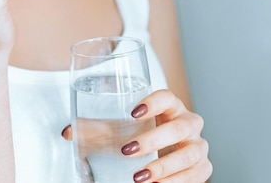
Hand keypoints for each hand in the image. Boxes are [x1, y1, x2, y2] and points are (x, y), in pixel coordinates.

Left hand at [62, 89, 211, 182]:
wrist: (166, 152)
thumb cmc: (142, 134)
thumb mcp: (122, 130)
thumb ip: (97, 129)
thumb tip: (67, 132)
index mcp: (170, 106)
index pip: (167, 96)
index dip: (153, 102)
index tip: (133, 112)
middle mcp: (188, 122)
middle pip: (178, 127)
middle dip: (153, 141)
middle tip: (128, 151)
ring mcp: (198, 145)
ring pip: (189, 155)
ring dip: (164, 168)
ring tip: (140, 178)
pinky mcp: (202, 168)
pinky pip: (197, 176)